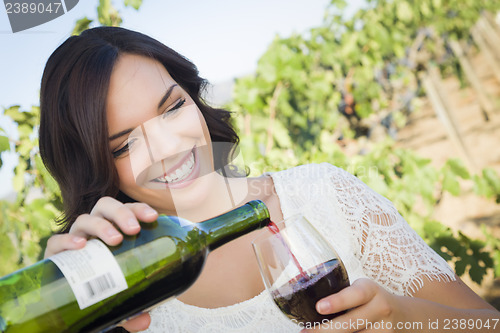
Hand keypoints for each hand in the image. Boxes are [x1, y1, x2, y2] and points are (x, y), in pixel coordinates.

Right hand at [44, 196, 158, 331]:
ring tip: (114, 239)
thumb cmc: (100, 290)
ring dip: (101, 225)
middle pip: (106, 207)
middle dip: (121, 213)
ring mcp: (74, 239)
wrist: (68, 302)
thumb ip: (133, 309)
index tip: (153, 217)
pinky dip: (67, 240)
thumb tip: (144, 321)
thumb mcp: (119, 298)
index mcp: (114, 230)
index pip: (127, 210)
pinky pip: (56, 241)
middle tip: (133, 229)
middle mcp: (94, 230)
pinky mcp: (54, 254)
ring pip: (84, 219)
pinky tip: (80, 246)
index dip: (139, 208)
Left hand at [301, 278, 401, 331]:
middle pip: (350, 323)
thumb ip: (343, 295)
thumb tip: (307, 305)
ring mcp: (384, 329)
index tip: (319, 307)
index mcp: (371, 290)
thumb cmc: (372, 300)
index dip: (338, 301)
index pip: (355, 294)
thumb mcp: (362, 290)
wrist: (406, 316)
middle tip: (305, 332)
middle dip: (325, 330)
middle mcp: (380, 308)